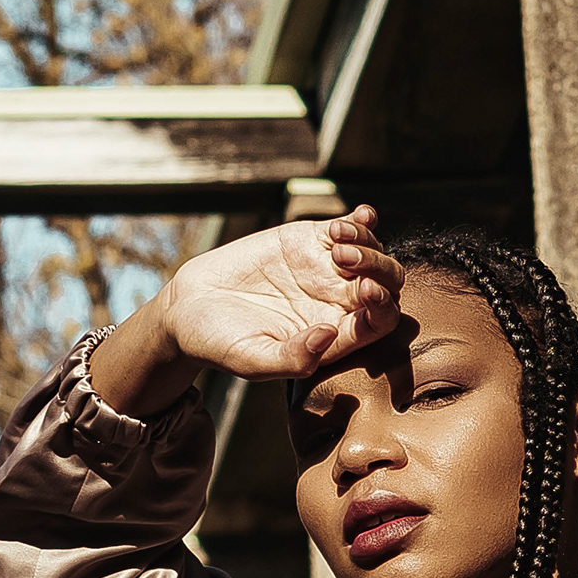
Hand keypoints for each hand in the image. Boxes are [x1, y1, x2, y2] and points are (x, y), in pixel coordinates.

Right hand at [90, 207, 402, 418]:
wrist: (191, 309)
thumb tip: (330, 335)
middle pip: (386, 285)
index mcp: (337, 336)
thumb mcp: (253, 360)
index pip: (379, 322)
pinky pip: (350, 228)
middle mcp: (339, 303)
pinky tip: (357, 217)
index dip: (383, 308)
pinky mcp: (310, 241)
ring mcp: (328, 271)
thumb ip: (293, 359)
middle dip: (380, 271)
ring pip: (372, 253)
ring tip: (335, 244)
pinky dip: (360, 221)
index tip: (367, 295)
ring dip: (367, 245)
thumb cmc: (223, 345)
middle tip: (348, 264)